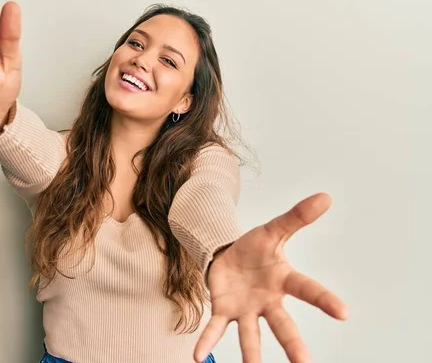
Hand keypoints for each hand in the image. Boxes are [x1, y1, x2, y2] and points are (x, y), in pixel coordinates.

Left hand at [195, 193, 347, 362]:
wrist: (230, 254)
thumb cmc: (256, 248)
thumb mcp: (273, 229)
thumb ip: (296, 217)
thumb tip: (324, 197)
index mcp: (284, 281)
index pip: (307, 289)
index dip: (324, 300)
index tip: (343, 313)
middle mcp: (268, 302)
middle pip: (283, 325)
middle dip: (293, 346)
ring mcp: (246, 309)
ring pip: (250, 335)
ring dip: (251, 355)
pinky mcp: (224, 310)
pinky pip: (216, 328)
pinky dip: (207, 342)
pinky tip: (199, 357)